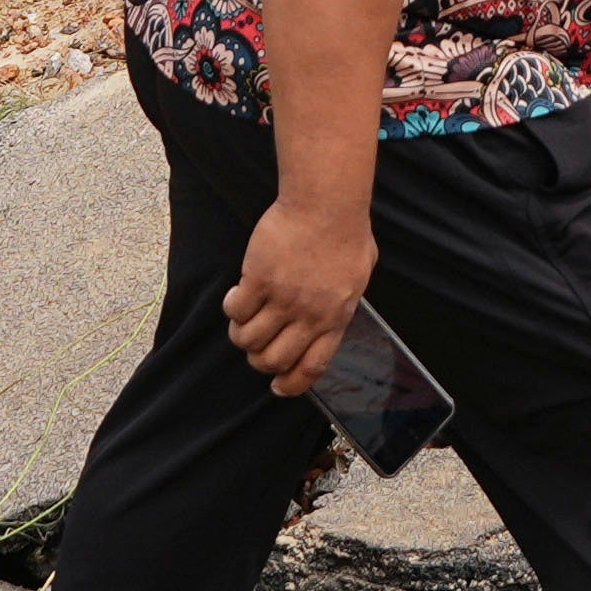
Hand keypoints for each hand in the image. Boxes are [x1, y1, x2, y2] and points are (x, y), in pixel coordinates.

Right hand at [221, 196, 377, 398]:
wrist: (327, 203)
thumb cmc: (346, 233)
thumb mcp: (357, 278)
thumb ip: (343, 303)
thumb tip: (333, 317)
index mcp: (335, 318)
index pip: (311, 367)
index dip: (291, 384)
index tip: (278, 387)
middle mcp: (308, 315)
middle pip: (274, 360)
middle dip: (259, 359)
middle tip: (255, 344)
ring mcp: (283, 298)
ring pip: (249, 339)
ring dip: (241, 334)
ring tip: (243, 319)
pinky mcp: (259, 278)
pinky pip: (236, 310)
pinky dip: (232, 308)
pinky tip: (238, 294)